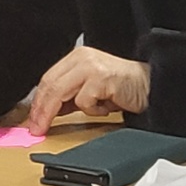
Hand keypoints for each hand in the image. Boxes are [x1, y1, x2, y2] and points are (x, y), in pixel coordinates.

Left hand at [25, 46, 150, 133]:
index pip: (48, 79)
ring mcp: (90, 66)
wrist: (152, 86)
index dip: (38, 101)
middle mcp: (81, 58)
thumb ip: (70, 97)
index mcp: (76, 57)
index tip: (32, 120)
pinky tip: (107, 106)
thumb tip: (46, 112)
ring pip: (60, 92)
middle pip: (50, 85)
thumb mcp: (91, 89)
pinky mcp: (101, 78)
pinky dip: (92, 110)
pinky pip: (84, 101)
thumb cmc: (122, 88)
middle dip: (41, 110)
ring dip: (63, 111)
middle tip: (37, 128)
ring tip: (80, 115)